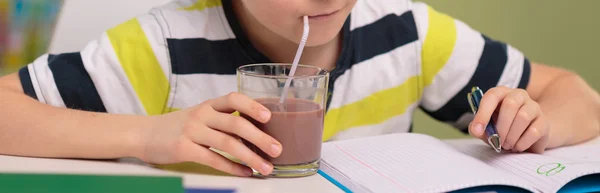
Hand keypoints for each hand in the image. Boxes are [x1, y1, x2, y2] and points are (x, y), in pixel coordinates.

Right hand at [138, 92, 281, 176]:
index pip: (233, 98)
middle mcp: (201, 115)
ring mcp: (192, 131)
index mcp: (208, 105)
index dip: (253, 106)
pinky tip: (245, 173)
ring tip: (266, 167)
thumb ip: (223, 119)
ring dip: (251, 157)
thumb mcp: (200, 116)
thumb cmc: (179, 126)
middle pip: (235, 124)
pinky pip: (213, 159)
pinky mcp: (183, 149)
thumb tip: (258, 133)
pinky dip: (232, 167)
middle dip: (260, 137)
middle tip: (278, 149)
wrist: (143, 134)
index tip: (269, 116)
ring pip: (228, 144)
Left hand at [468, 86, 550, 153]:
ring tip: (507, 145)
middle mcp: (519, 95)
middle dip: (501, 126)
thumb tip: (476, 130)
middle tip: (498, 141)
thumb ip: (478, 128)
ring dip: (511, 136)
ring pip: (523, 117)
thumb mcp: (487, 129)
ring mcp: (534, 107)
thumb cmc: (502, 129)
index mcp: (501, 93)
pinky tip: (517, 147)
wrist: (527, 136)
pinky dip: (522, 143)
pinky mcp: (544, 122)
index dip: (483, 113)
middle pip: (510, 104)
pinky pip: (534, 131)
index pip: (492, 96)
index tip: (477, 130)